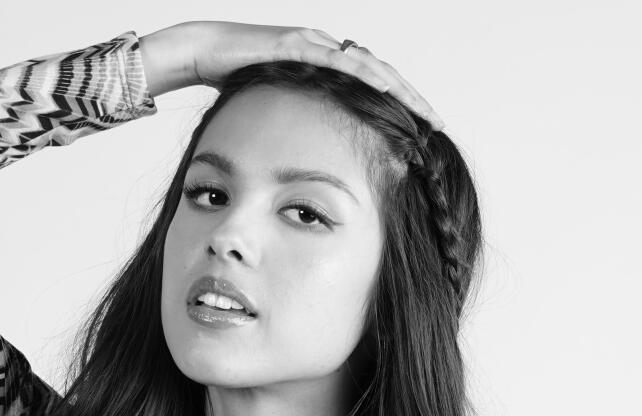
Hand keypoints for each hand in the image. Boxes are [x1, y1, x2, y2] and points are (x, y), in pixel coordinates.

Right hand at [178, 20, 443, 129]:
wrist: (203, 51)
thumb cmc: (234, 78)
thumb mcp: (275, 103)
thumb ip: (295, 116)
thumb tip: (306, 146)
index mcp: (325, 62)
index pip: (372, 83)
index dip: (399, 103)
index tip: (422, 127)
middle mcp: (326, 48)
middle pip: (381, 74)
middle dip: (412, 99)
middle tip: (438, 123)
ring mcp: (314, 43)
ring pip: (369, 66)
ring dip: (400, 89)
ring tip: (423, 111)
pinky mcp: (298, 44)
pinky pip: (338, 60)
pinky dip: (365, 74)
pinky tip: (386, 88)